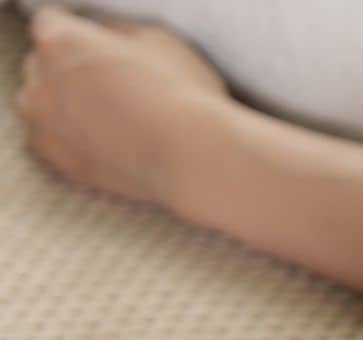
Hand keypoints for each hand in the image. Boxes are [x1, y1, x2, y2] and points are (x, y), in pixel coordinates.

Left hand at [14, 7, 227, 206]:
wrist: (190, 158)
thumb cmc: (181, 95)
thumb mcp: (157, 40)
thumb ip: (117, 32)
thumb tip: (105, 40)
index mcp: (61, 41)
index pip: (52, 24)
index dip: (81, 36)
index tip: (104, 52)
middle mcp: (40, 78)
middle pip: (44, 64)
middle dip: (70, 70)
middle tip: (113, 86)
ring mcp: (42, 123)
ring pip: (42, 104)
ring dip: (66, 105)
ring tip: (109, 118)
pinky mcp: (55, 160)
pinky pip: (52, 140)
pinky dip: (70, 139)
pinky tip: (106, 142)